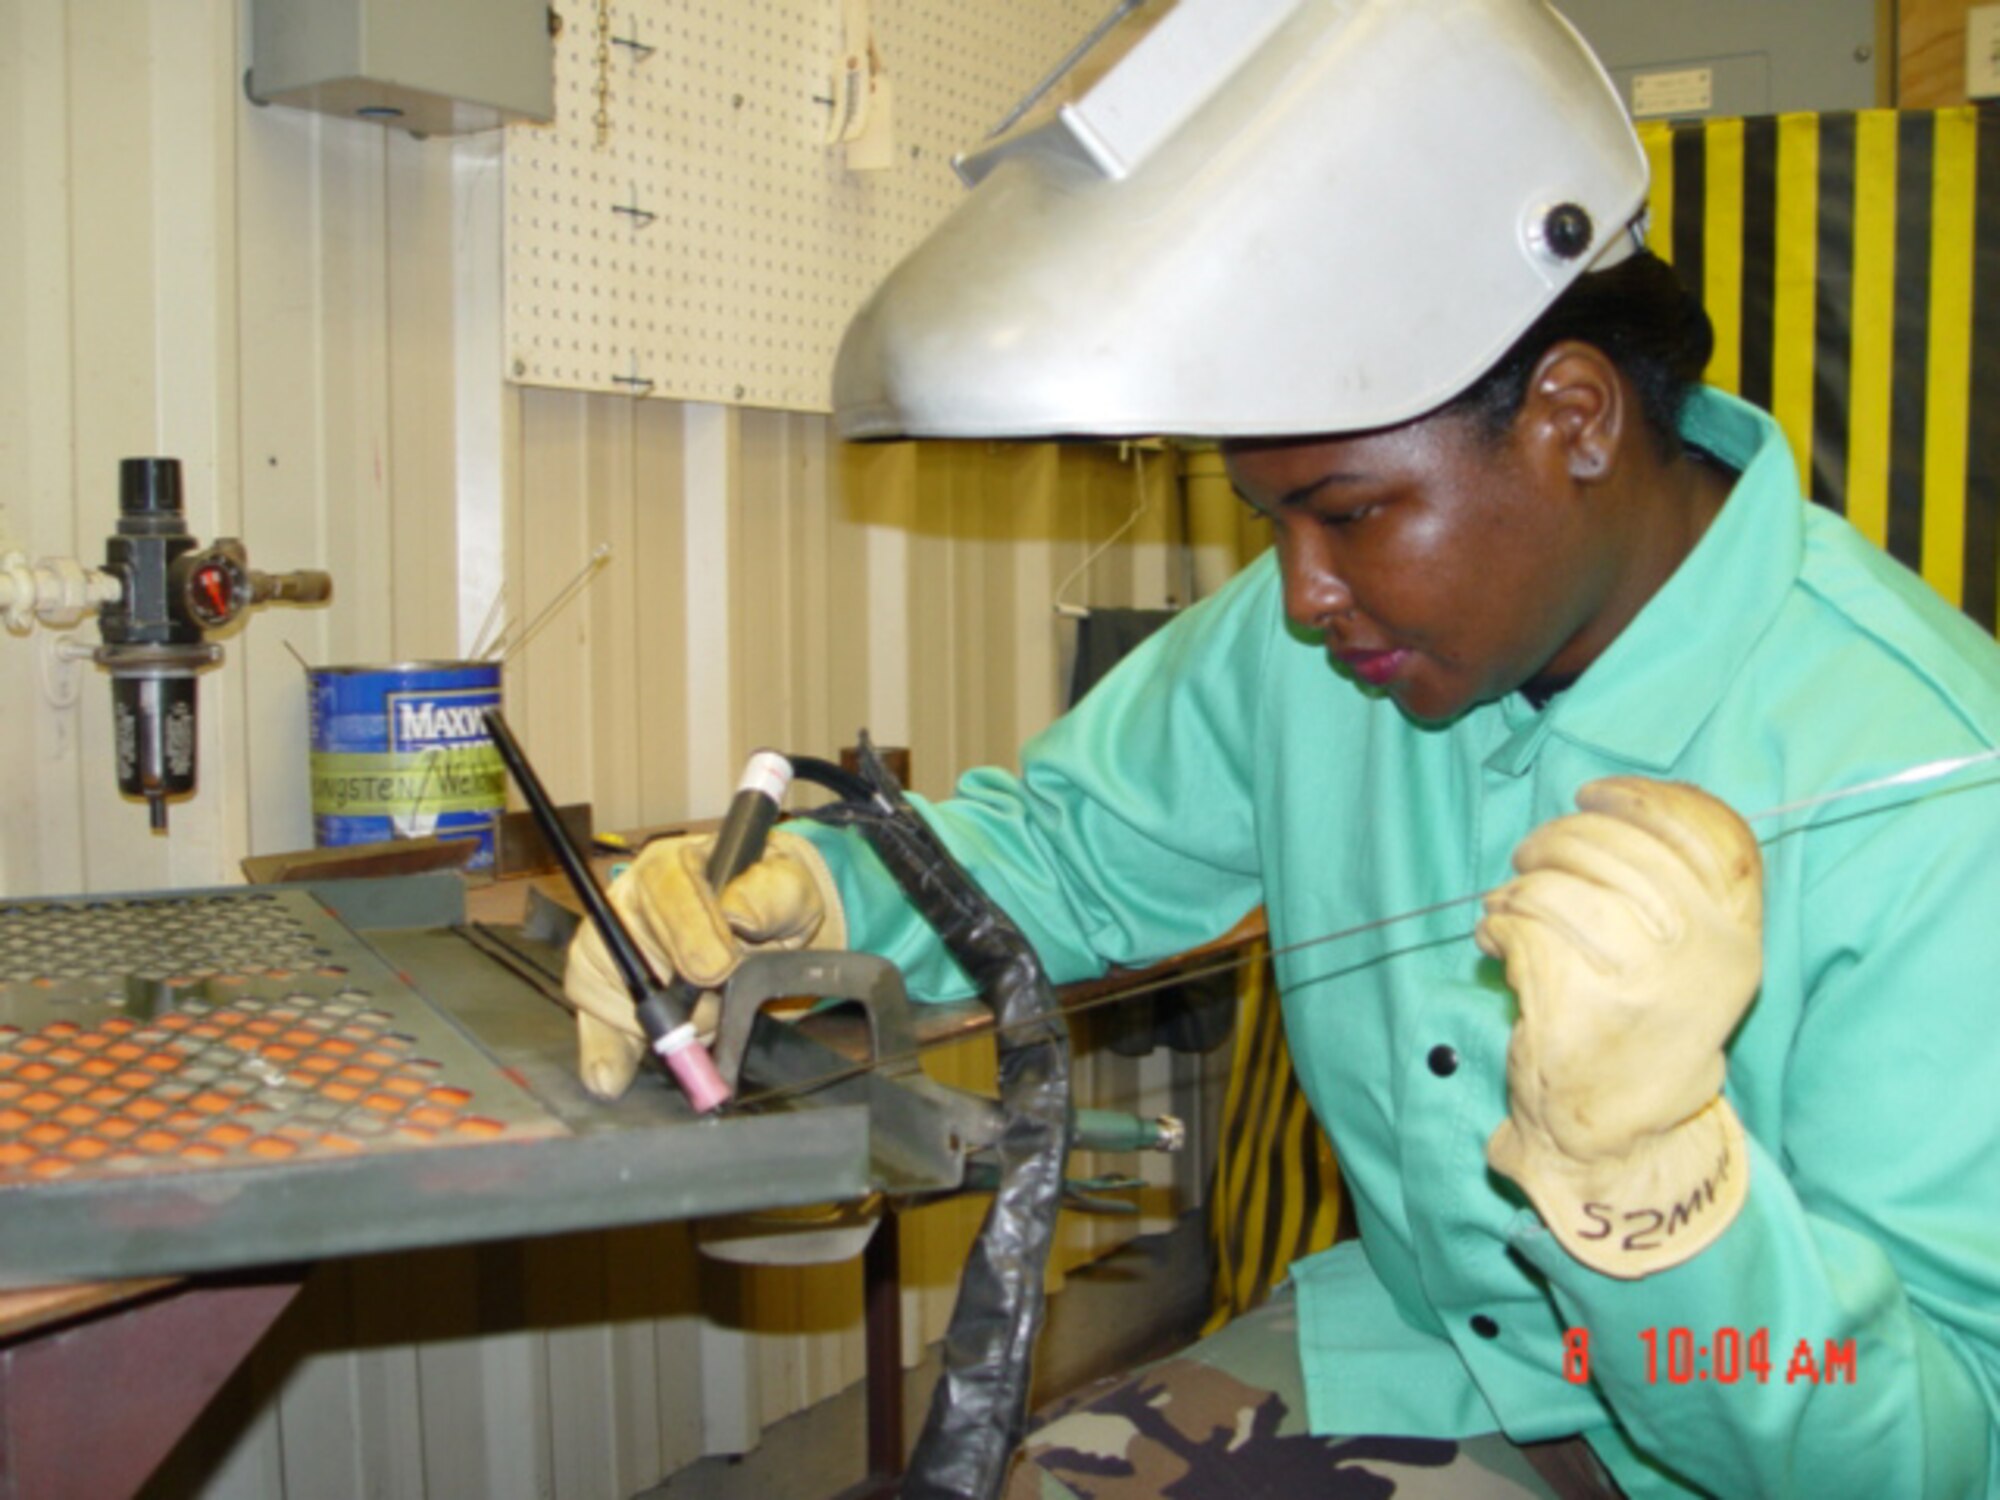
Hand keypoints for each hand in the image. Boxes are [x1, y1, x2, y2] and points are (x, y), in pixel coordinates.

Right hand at [563, 828, 845, 1099]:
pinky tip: (614, 1076)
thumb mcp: (792, 890)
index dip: (688, 932)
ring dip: (654, 1023)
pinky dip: (605, 1052)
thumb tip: (738, 914)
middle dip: (673, 991)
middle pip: (622, 943)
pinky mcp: (603, 991)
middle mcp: (627, 899)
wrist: (771, 936)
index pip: (663, 888)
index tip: (718, 970)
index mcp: (672, 863)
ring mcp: (608, 946)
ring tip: (702, 1025)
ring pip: (599, 984)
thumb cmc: (774, 905)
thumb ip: (774, 895)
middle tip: (715, 1011)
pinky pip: (589, 1020)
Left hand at [1478, 777, 1761, 1277]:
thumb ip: (1671, 891)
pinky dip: (1497, 929)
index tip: (1595, 795)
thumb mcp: (1687, 966)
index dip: (1643, 799)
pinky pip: (1523, 928)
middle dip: (1557, 840)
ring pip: (1559, 886)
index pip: (1708, 831)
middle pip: (1617, 847)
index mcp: (1735, 937)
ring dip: (1519, 891)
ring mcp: (1645, 979)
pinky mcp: (1582, 1003)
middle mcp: (1702, 954)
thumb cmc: (1637, 1036)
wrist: (1617, 1138)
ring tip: (1509, 912)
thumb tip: (1609, 810)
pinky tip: (1496, 946)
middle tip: (1530, 858)